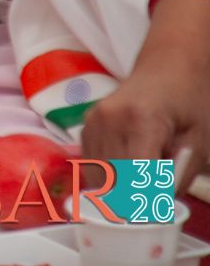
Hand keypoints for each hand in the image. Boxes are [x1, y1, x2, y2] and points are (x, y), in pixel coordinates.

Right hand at [80, 0, 209, 189]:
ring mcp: (93, 122)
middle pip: (114, 180)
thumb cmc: (189, 98)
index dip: (144, 203)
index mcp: (141, 120)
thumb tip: (161, 203)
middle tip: (154, 203)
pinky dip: (108, 178)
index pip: (135, 177)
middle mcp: (108, 120)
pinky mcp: (86, 126)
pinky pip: (92, 165)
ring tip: (144, 181)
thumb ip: (182, 171)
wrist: (168, 66)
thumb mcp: (200, 137)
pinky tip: (129, 171)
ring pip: (99, 176)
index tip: (154, 217)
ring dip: (119, 189)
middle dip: (134, 198)